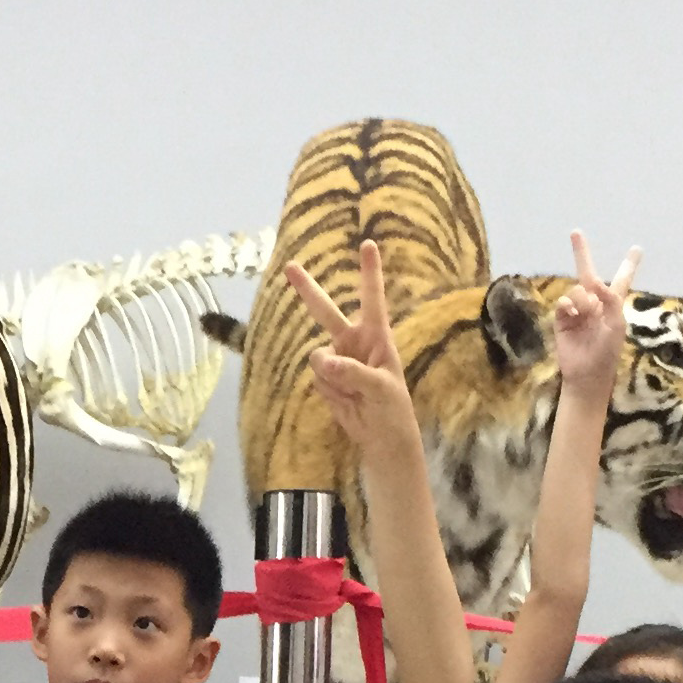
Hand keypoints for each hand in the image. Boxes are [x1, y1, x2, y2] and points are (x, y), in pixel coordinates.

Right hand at [280, 238, 419, 456]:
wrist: (381, 438)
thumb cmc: (392, 408)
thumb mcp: (380, 389)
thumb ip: (352, 372)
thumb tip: (322, 360)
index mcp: (376, 336)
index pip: (372, 299)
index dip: (370, 272)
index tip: (368, 244)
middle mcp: (353, 342)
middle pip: (325, 311)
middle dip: (307, 290)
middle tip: (290, 266)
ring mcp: (337, 359)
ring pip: (317, 357)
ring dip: (330, 377)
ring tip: (352, 395)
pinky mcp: (326, 378)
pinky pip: (316, 378)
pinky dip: (328, 391)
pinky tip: (345, 402)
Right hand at [551, 231, 639, 399]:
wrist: (586, 375)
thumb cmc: (607, 352)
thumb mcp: (616, 324)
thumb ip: (610, 300)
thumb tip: (594, 283)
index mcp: (613, 304)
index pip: (621, 280)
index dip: (628, 265)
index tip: (636, 248)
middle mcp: (595, 304)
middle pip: (588, 274)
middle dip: (581, 253)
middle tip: (575, 232)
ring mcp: (577, 311)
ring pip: (577, 290)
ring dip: (582, 300)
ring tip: (585, 316)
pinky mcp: (562, 319)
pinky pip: (564, 303)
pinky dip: (568, 307)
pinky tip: (573, 316)